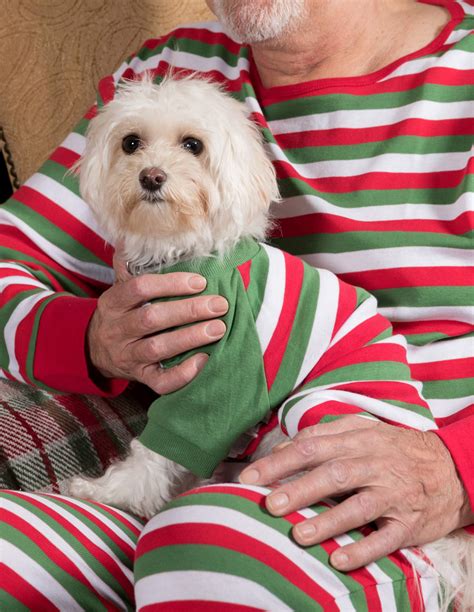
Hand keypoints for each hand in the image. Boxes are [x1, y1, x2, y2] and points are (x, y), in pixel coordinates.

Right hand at [87, 246, 227, 393]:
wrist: (95, 350)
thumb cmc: (119, 313)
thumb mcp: (118, 288)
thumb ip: (129, 265)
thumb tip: (132, 234)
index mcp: (113, 302)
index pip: (139, 288)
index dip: (170, 284)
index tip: (199, 281)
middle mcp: (118, 329)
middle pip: (152, 319)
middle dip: (188, 311)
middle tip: (219, 304)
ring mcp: (127, 356)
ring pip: (157, 349)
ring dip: (190, 338)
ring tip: (219, 328)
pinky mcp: (140, 377)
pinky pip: (160, 382)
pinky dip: (182, 374)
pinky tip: (203, 360)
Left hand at [240, 416, 473, 570]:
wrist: (451, 468)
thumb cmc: (396, 449)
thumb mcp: (365, 430)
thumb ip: (327, 434)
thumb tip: (286, 445)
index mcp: (360, 439)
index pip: (312, 446)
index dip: (280, 461)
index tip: (251, 477)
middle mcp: (375, 464)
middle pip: (333, 474)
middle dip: (299, 489)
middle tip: (269, 504)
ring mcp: (393, 494)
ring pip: (358, 507)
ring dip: (327, 522)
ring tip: (298, 535)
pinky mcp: (408, 523)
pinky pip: (385, 538)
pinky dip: (362, 550)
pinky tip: (338, 560)